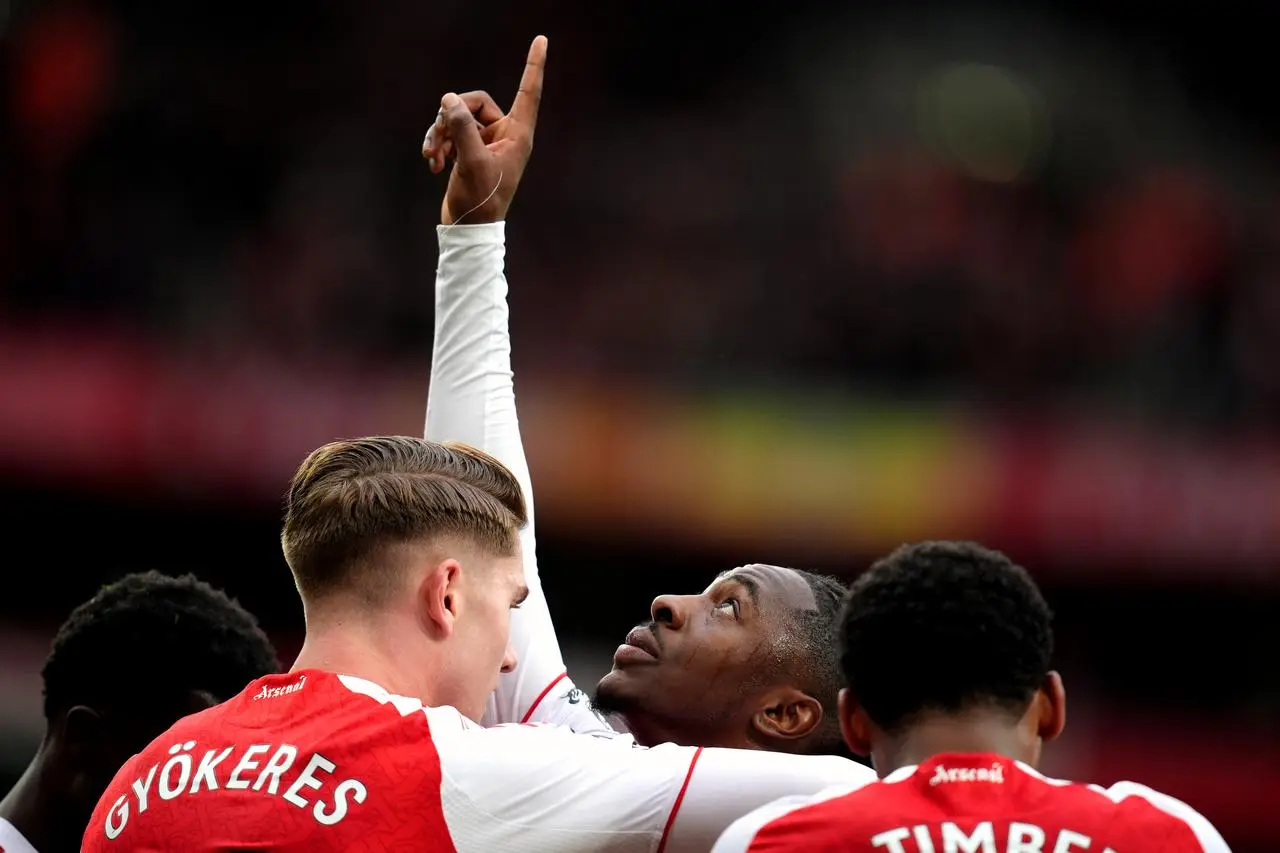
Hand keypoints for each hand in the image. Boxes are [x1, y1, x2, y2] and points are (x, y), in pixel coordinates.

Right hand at [422, 35, 546, 224]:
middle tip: (439, 136)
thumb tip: (449, 99)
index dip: (533, 65)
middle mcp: (505, 135)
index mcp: (518, 135)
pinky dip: (439, 144)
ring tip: (432, 154)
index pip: (528, 92)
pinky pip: (450, 132)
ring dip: (440, 132)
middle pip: (475, 102)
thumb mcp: (471, 161)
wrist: (469, 229)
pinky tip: (433, 163)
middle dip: (452, 116)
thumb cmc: (481, 200)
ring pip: (458, 118)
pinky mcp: (469, 151)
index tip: (541, 40)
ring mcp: (486, 142)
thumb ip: (462, 128)